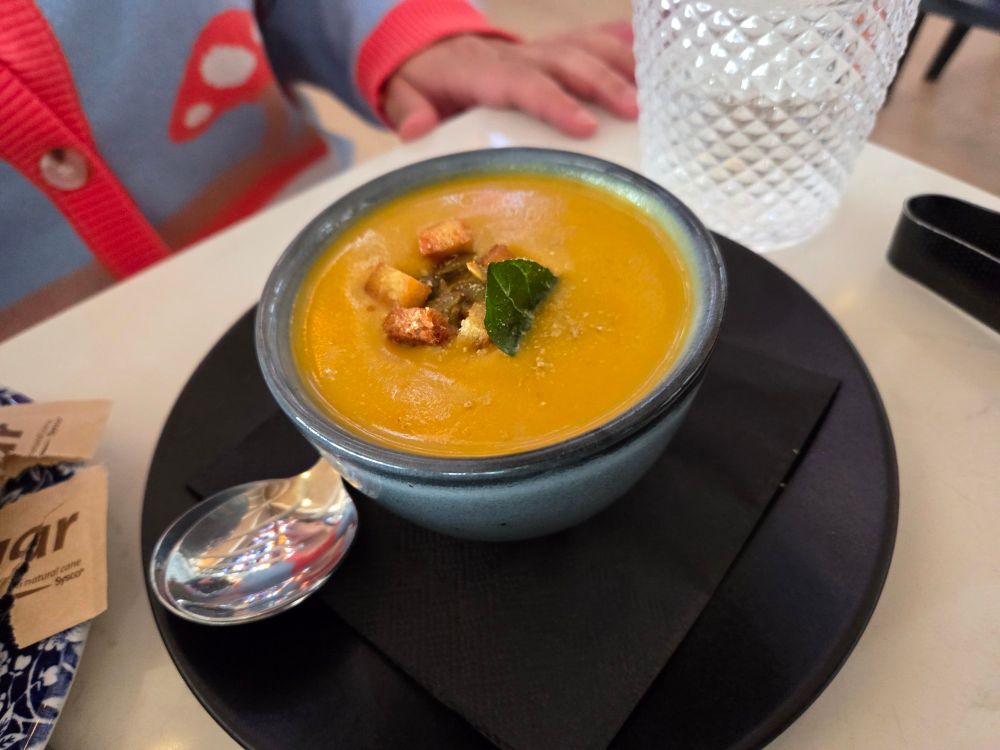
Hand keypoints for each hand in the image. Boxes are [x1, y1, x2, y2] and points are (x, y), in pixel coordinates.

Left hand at [383, 21, 636, 140]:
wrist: (432, 47)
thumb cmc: (425, 80)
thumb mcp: (405, 94)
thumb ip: (409, 110)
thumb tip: (418, 128)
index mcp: (484, 70)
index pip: (524, 83)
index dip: (556, 102)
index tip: (587, 126)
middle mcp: (520, 53)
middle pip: (568, 61)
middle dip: (604, 83)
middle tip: (637, 112)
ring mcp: (541, 47)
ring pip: (588, 45)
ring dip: (625, 64)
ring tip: (661, 91)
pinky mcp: (555, 46)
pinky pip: (595, 37)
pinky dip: (628, 39)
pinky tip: (662, 44)